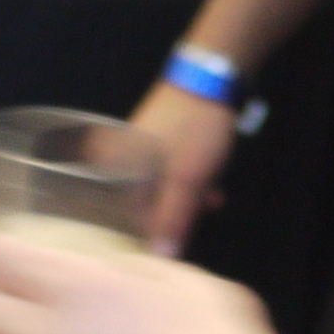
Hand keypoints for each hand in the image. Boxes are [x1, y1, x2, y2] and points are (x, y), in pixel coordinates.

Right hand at [126, 74, 240, 255]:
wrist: (211, 75)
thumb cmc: (196, 129)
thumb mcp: (188, 180)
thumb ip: (174, 219)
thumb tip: (161, 258)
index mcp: (119, 169)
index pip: (133, 218)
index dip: (164, 229)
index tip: (189, 232)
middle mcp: (121, 159)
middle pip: (147, 204)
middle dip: (181, 212)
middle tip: (207, 207)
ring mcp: (139, 147)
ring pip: (162, 188)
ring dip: (190, 197)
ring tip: (214, 196)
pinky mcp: (157, 138)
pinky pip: (168, 170)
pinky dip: (189, 180)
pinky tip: (211, 181)